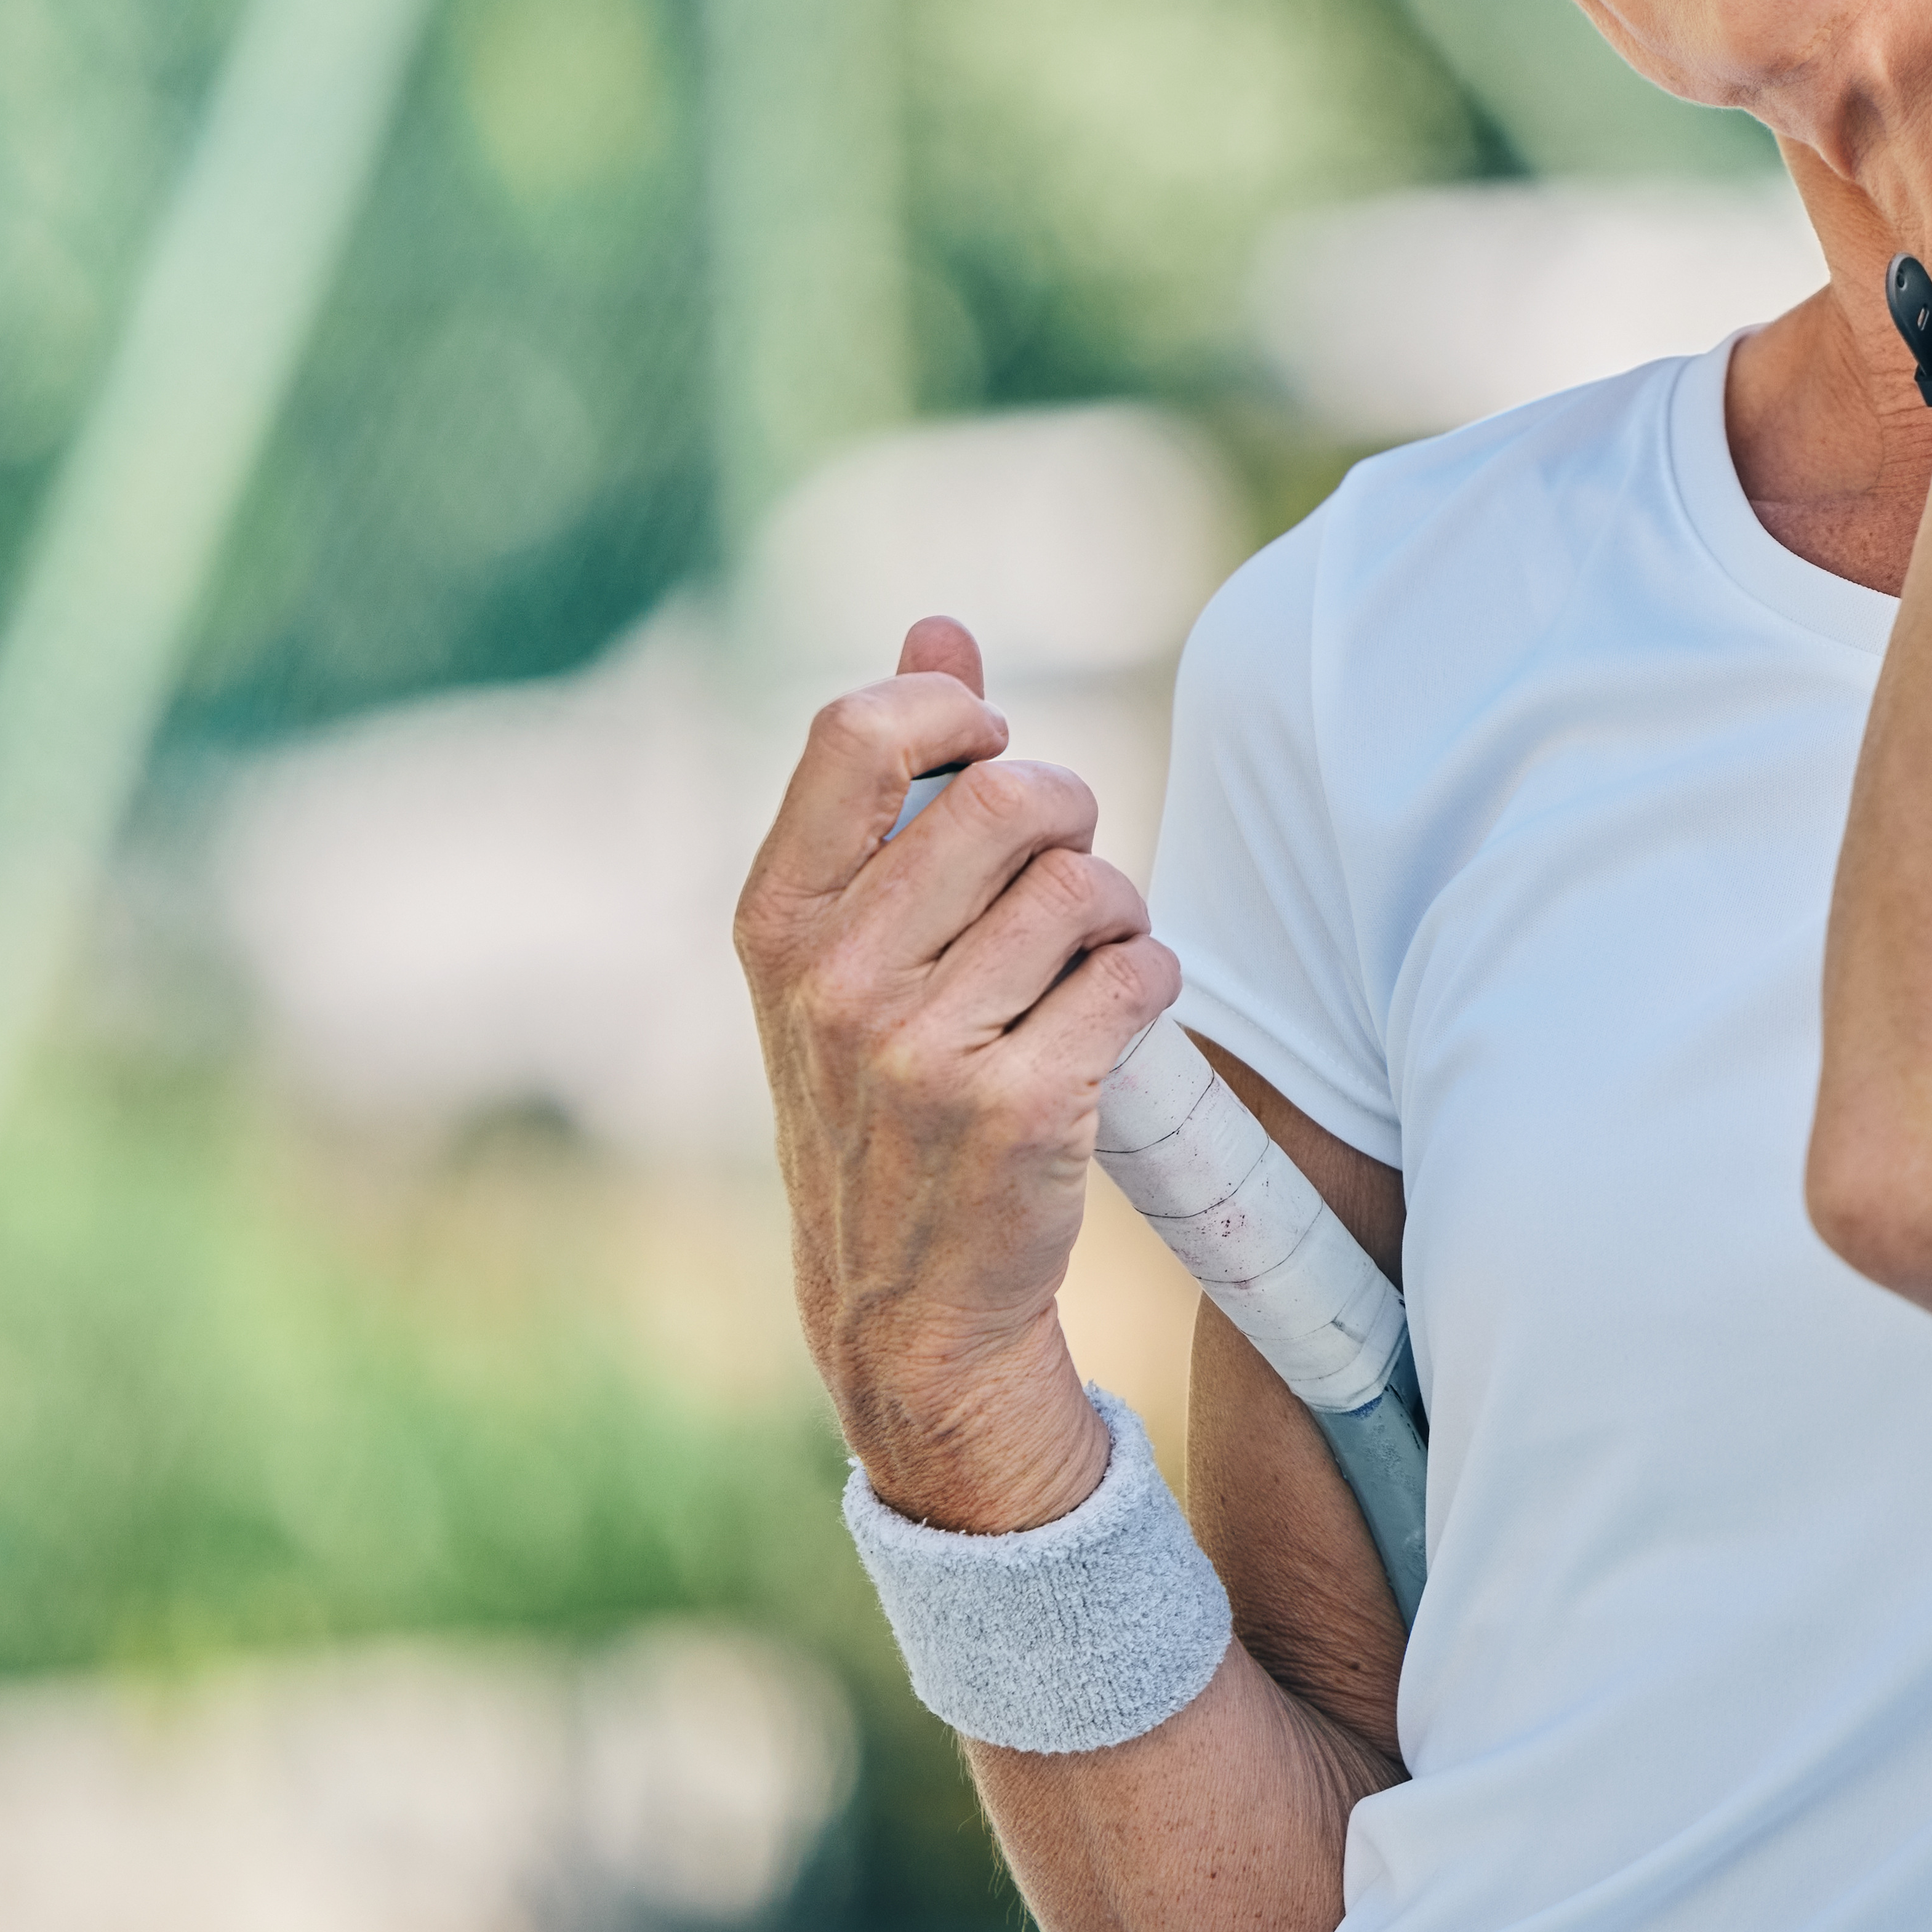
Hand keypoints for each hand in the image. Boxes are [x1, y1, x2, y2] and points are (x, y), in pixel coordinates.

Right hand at [734, 613, 1184, 1532]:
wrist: (905, 1305)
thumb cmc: (886, 1095)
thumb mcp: (847, 944)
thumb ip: (893, 780)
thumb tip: (940, 627)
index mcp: (778, 917)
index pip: (862, 730)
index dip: (958, 716)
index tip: (991, 760)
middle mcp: (831, 976)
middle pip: (1013, 797)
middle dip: (1072, 819)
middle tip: (1068, 877)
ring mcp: (918, 1048)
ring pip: (1088, 885)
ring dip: (1119, 912)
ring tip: (1090, 962)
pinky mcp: (1017, 1109)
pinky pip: (1137, 974)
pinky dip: (1153, 983)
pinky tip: (1117, 1021)